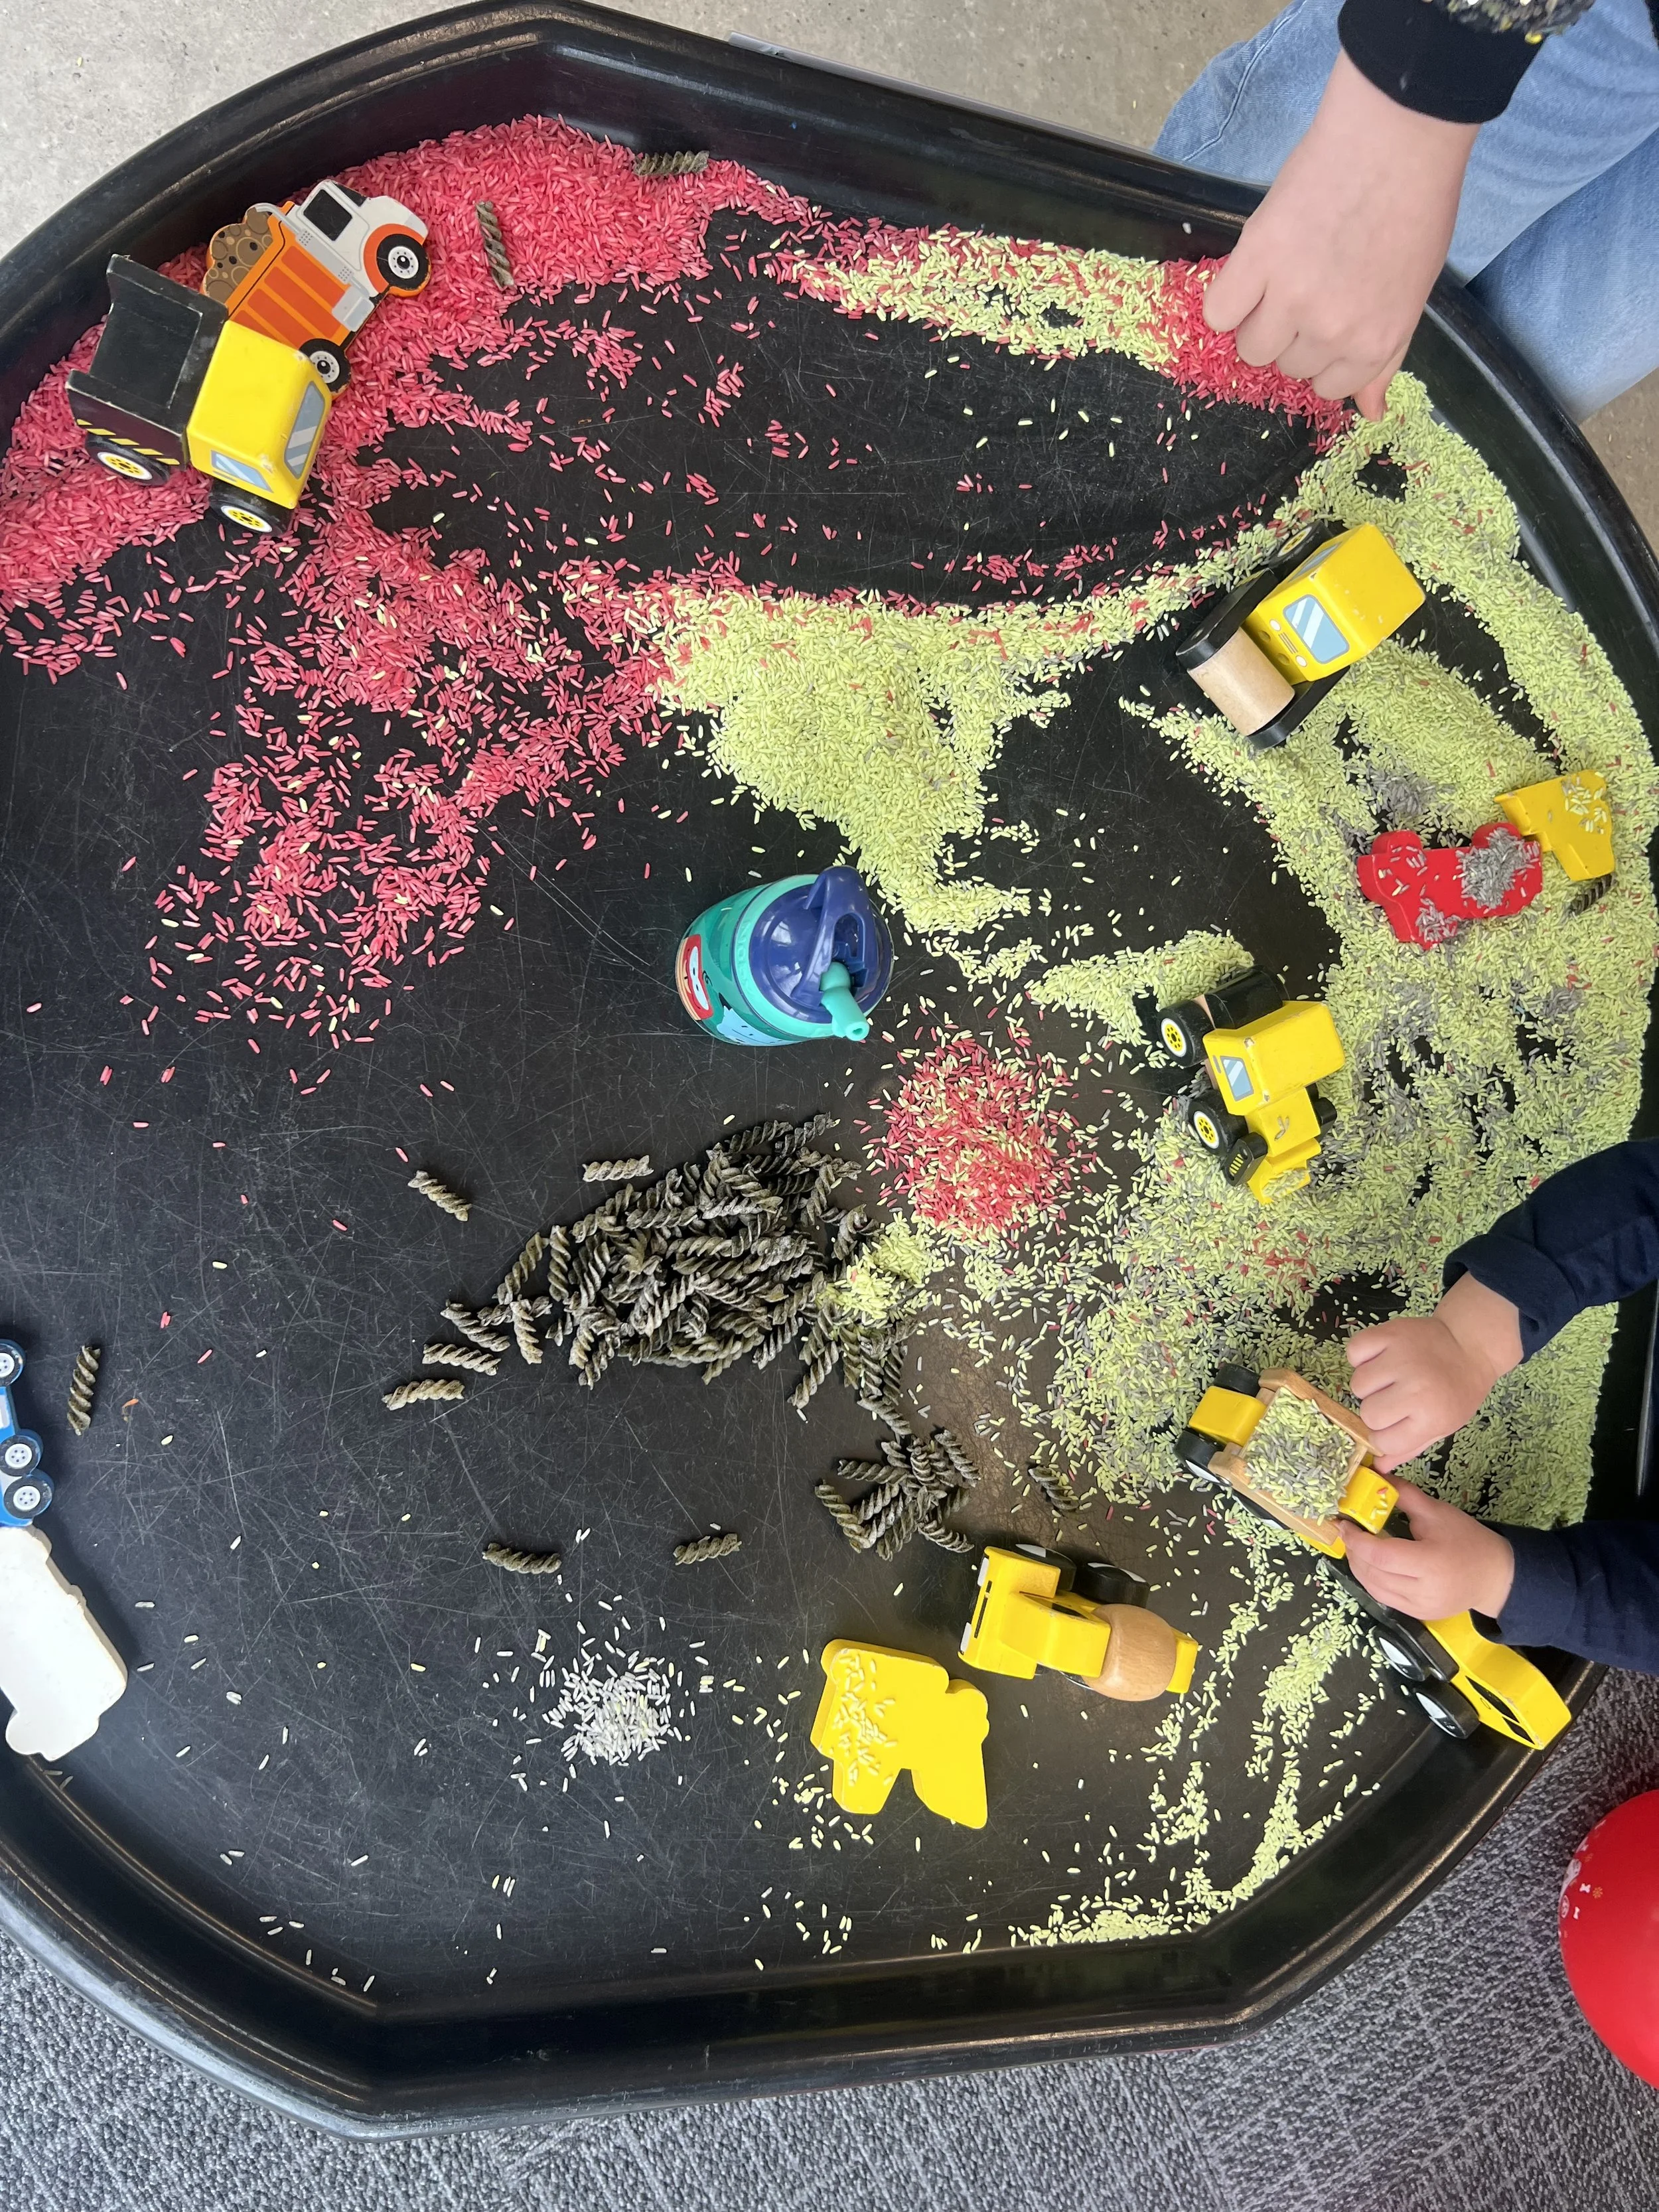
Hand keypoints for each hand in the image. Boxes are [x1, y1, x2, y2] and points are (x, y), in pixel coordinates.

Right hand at [1202, 53, 1477, 417]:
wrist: (1398, 135)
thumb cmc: (1414, 207)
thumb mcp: (1413, 294)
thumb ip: (1386, 356)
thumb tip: (1370, 412)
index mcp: (1375, 342)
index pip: (1327, 388)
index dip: (1323, 352)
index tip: (1327, 316)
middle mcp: (1334, 331)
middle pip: (1287, 366)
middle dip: (1293, 332)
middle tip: (1309, 280)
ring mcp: (1293, 297)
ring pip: (1252, 346)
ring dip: (1258, 317)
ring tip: (1279, 273)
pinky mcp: (1258, 259)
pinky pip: (1219, 314)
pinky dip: (1227, 299)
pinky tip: (1249, 271)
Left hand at [1343, 1478, 1514, 1621]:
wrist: (1494, 1576)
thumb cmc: (1467, 1540)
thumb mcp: (1437, 1512)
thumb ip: (1405, 1495)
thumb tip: (1377, 1476)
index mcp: (1430, 1563)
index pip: (1382, 1556)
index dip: (1357, 1540)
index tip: (1344, 1523)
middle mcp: (1423, 1590)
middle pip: (1373, 1573)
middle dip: (1354, 1551)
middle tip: (1348, 1531)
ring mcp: (1420, 1607)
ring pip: (1374, 1588)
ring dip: (1358, 1567)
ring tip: (1356, 1546)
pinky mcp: (1418, 1615)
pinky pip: (1384, 1598)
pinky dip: (1371, 1580)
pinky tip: (1370, 1564)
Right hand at [1347, 1273, 1522, 1471]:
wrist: (1470, 1344)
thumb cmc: (1457, 1389)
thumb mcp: (1443, 1425)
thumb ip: (1410, 1447)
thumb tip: (1378, 1467)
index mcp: (1431, 1416)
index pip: (1383, 1441)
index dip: (1384, 1436)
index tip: (1394, 1425)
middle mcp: (1415, 1388)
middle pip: (1368, 1414)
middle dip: (1377, 1410)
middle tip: (1394, 1398)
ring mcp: (1401, 1358)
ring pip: (1358, 1384)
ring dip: (1369, 1385)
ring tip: (1389, 1378)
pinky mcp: (1389, 1333)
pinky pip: (1354, 1351)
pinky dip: (1360, 1357)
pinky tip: (1378, 1358)